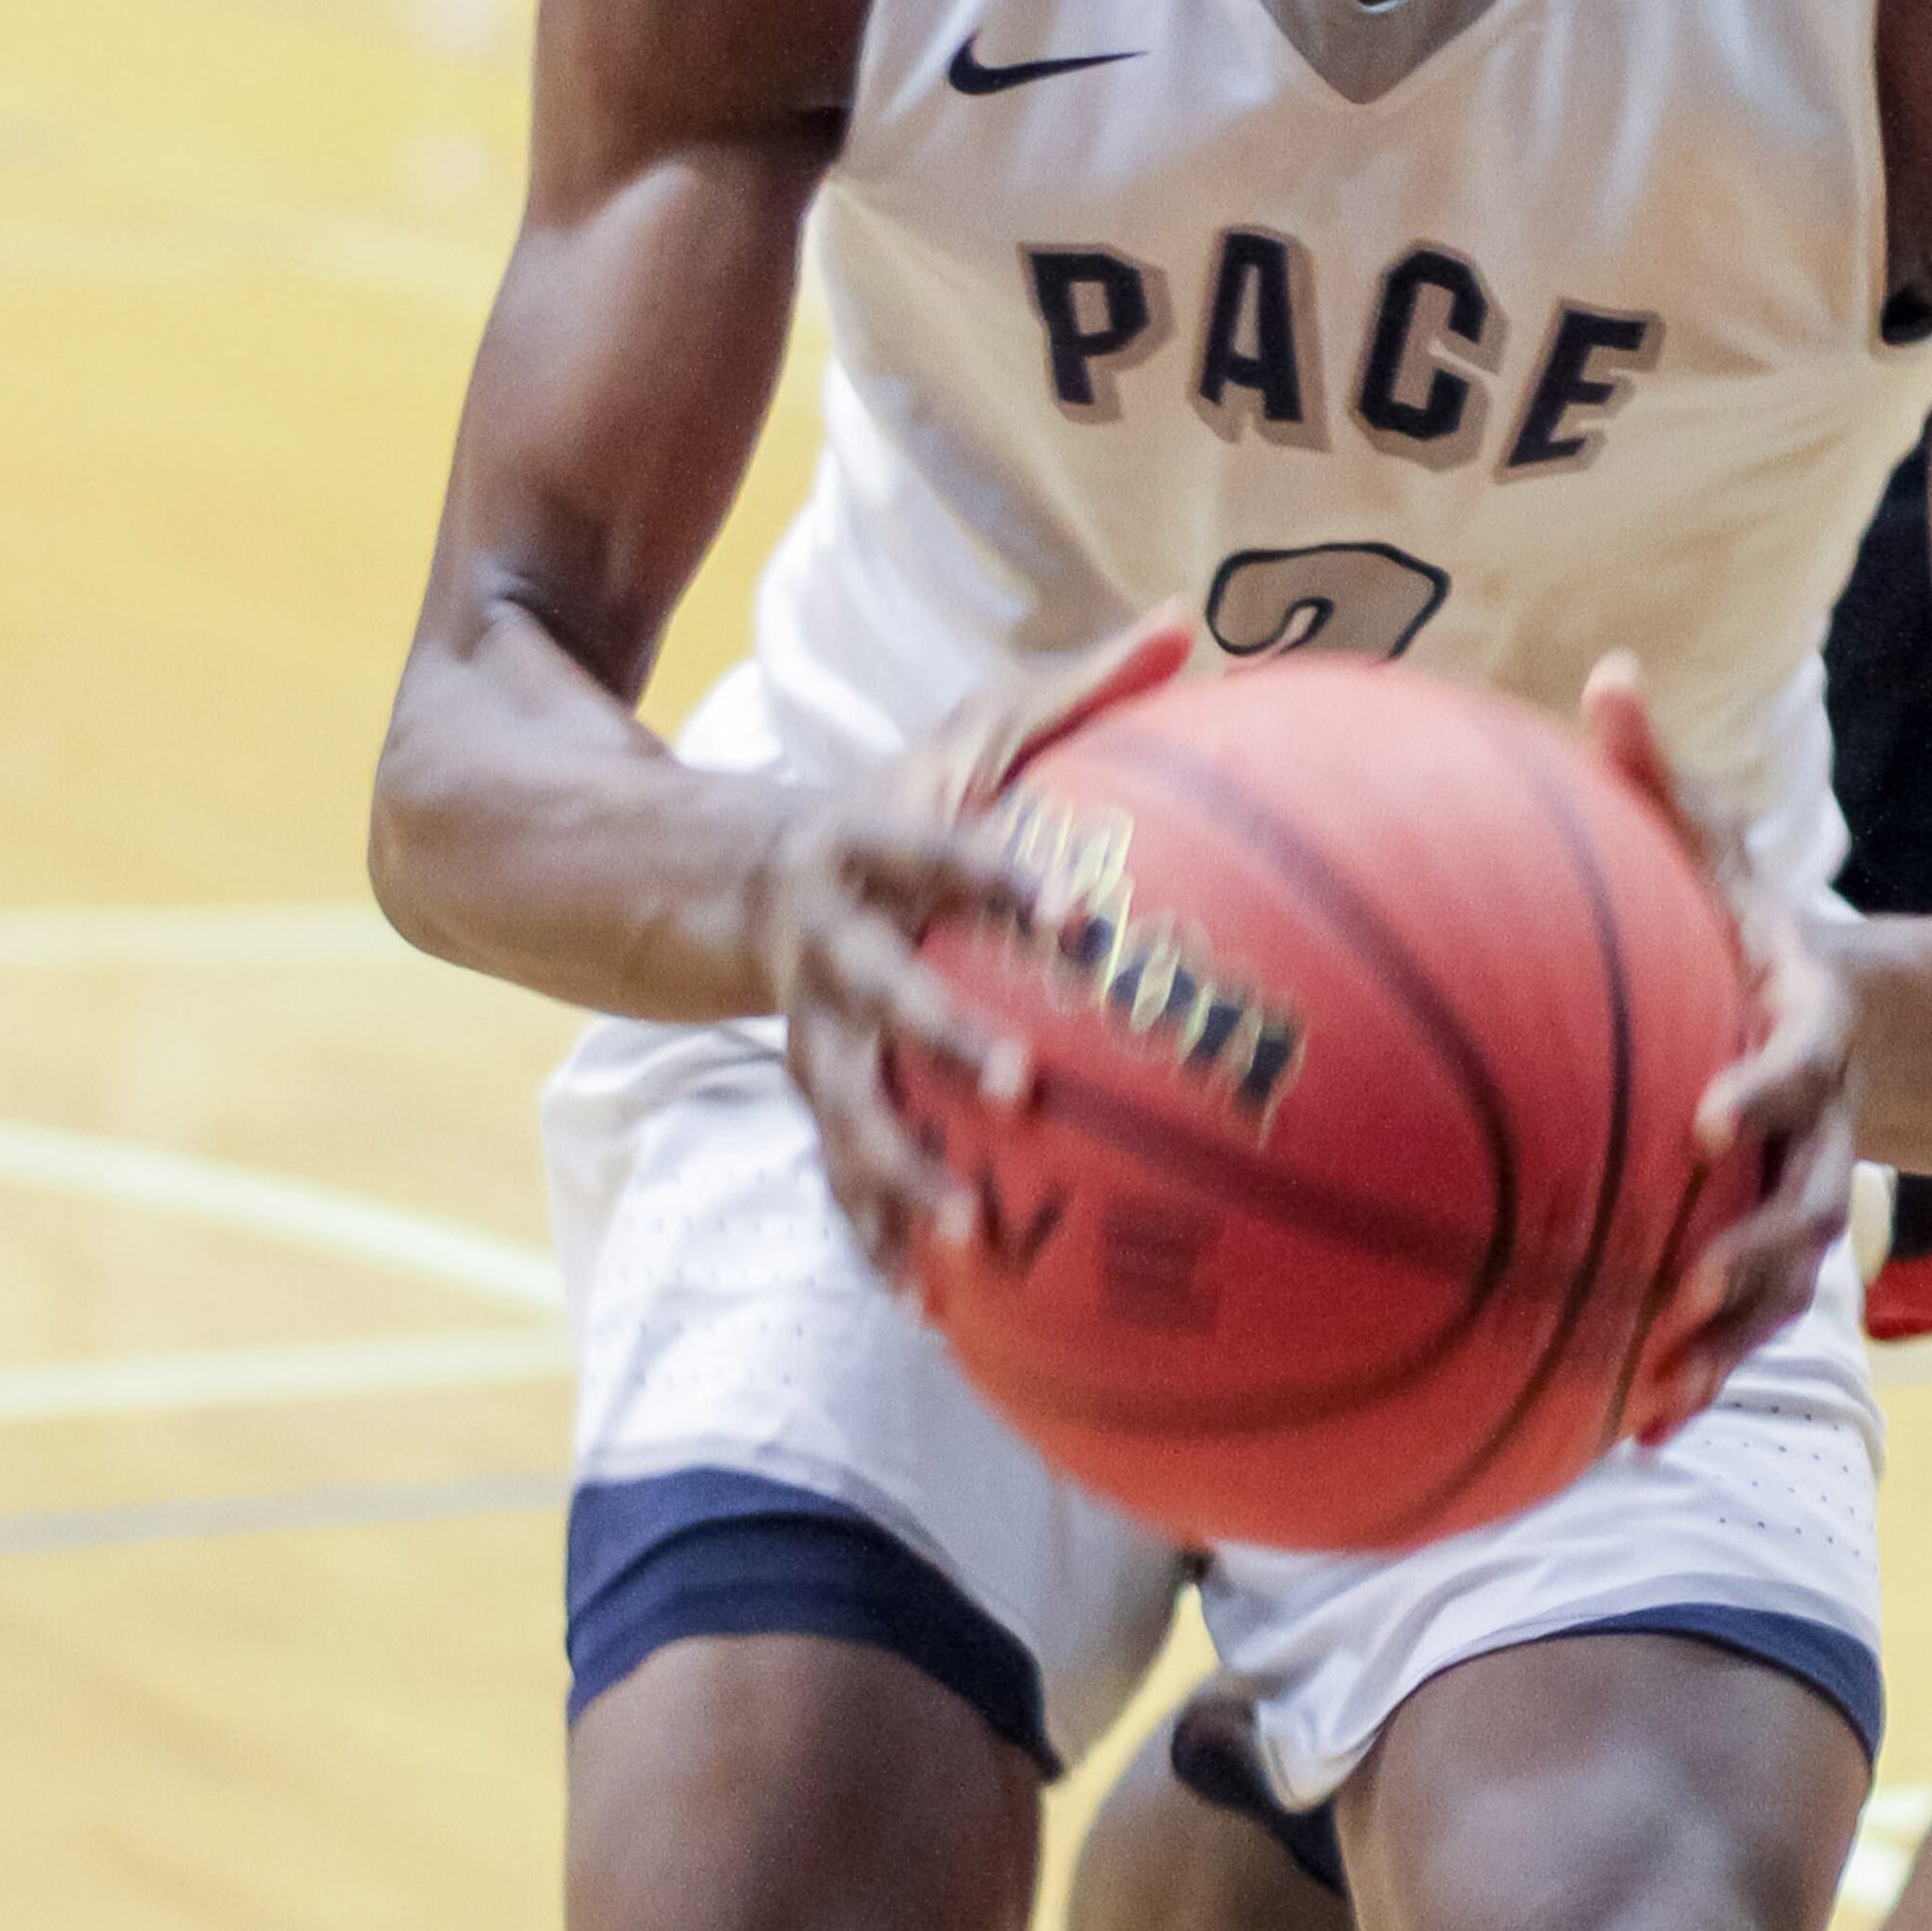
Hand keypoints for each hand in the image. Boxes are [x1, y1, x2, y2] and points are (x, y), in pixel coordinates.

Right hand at [760, 611, 1197, 1281]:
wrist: (750, 873)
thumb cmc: (909, 797)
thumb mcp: (975, 725)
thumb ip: (1075, 688)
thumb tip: (1181, 620)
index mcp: (876, 846)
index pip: (945, 859)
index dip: (1004, 886)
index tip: (1082, 920)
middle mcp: (833, 944)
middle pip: (881, 998)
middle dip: (944, 1043)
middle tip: (1026, 1088)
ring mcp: (814, 1030)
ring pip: (845, 1109)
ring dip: (899, 1176)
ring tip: (968, 1241)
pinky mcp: (814, 1093)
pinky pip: (841, 1174)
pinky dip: (880, 1237)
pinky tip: (935, 1309)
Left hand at [1580, 655, 1858, 1439]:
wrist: (1871, 1014)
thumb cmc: (1752, 924)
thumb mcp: (1723, 850)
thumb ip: (1665, 780)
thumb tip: (1609, 671)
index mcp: (1812, 1019)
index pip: (1804, 1057)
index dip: (1766, 1089)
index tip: (1708, 1122)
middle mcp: (1824, 1118)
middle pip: (1811, 1197)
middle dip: (1755, 1256)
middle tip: (1686, 1292)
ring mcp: (1810, 1190)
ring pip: (1784, 1283)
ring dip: (1726, 1346)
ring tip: (1651, 1400)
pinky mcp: (1775, 1245)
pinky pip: (1747, 1322)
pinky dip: (1698, 1375)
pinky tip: (1623, 1433)